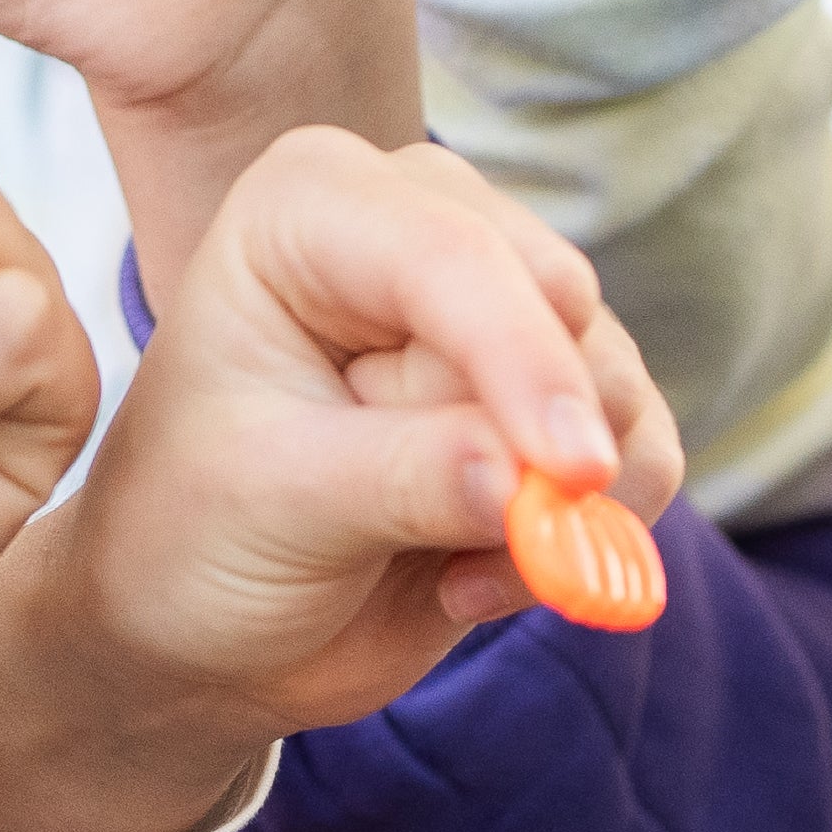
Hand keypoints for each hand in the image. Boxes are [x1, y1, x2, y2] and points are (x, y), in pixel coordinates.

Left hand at [0, 125, 673, 831]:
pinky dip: (590, 532)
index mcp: (316, 207)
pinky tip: (471, 578)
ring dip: (561, 504)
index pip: (456, 258)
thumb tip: (540, 480)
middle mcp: (419, 226)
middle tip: (436, 540)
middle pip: (558, 307)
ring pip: (612, 383)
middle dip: (532, 441)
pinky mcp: (552, 398)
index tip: (572, 476)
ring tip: (444, 570)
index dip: (525, 364)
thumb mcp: (276, 505)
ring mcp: (497, 310)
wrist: (194, 625)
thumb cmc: (191, 537)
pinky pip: (640, 451)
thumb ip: (408, 479)